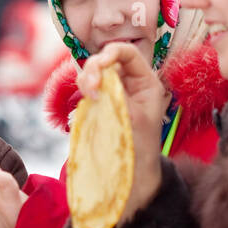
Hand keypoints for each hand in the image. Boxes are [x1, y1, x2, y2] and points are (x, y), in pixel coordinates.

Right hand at [75, 43, 168, 221]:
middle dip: (94, 69)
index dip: (110, 53)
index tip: (98, 67)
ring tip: (89, 99)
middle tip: (90, 90)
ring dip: (86, 80)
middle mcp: (128, 83)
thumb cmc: (139, 147)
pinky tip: (86, 104)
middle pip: (105, 60)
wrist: (132, 174)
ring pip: (92, 73)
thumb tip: (96, 78)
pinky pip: (86, 88)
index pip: (127, 53)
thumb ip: (115, 93)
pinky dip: (83, 91)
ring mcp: (112, 93)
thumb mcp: (132, 116)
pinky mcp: (98, 104)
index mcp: (145, 82)